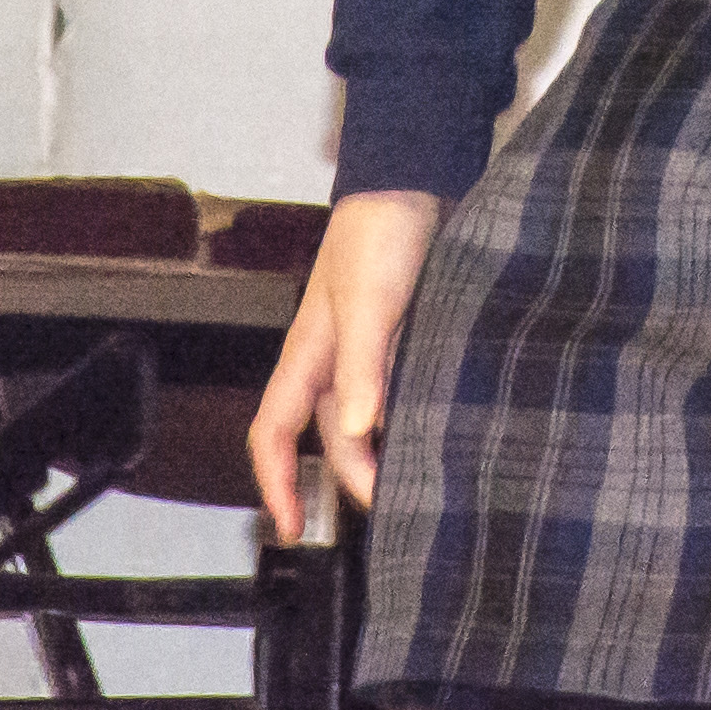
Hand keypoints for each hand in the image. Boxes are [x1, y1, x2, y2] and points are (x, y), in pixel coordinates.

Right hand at [249, 189, 443, 538]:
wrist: (416, 182)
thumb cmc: (379, 236)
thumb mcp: (369, 301)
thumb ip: (363, 364)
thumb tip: (362, 432)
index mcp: (308, 355)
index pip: (273, 432)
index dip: (276, 482)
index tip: (293, 528)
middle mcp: (334, 361)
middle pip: (330, 437)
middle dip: (347, 481)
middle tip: (389, 515)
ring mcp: (370, 351)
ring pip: (366, 421)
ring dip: (381, 456)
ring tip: (414, 492)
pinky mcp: (404, 339)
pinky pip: (397, 395)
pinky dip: (408, 422)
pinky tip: (437, 438)